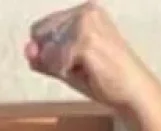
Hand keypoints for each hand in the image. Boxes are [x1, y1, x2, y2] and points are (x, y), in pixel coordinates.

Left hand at [25, 1, 160, 115]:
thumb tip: (27, 48)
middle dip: (54, 59)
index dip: (47, 51)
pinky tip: (88, 72)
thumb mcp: (66, 65)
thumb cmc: (102, 77)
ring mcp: (87, 24)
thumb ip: (43, 57)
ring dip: (61, 67)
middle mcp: (86, 10)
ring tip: (87, 68)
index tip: (76, 59)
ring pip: (47, 50)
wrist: (133, 91)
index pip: (40, 28)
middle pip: (41, 38)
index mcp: (84, 10)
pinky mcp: (87, 40)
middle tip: (84, 65)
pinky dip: (66, 72)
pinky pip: (55, 61)